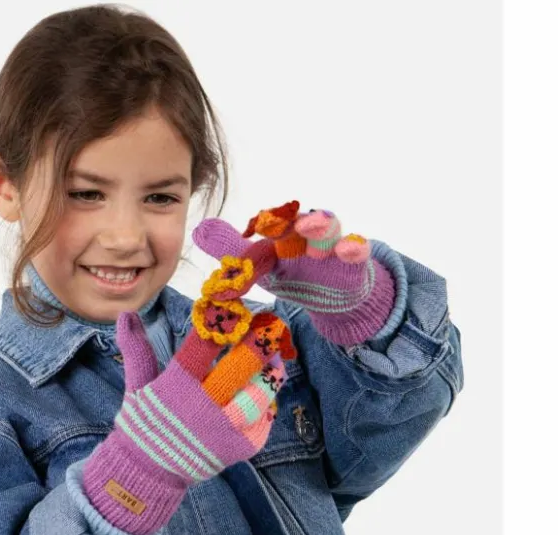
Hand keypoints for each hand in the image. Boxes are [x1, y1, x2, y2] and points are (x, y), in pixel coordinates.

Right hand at [82, 303, 293, 534]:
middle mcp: (202, 406)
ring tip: (274, 358)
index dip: (222, 322)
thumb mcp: (137, 386)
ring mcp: (224, 429)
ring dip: (271, 372)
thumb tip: (126, 314)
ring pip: (260, 393)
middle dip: (260, 341)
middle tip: (270, 325)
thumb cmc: (145, 424)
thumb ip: (137, 350)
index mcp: (177, 385)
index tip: (235, 308)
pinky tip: (266, 392)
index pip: (203, 345)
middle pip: (240, 367)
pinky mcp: (240, 447)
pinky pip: (265, 419)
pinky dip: (268, 403)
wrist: (148, 473)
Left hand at [192, 203, 395, 345]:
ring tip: (309, 226)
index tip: (255, 226)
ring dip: (321, 225)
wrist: (336, 293)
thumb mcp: (263, 265)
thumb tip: (199, 229)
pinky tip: (349, 249)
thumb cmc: (296, 271)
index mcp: (284, 233)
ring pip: (329, 228)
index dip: (266, 223)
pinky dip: (355, 247)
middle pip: (300, 219)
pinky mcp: (354, 261)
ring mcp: (332, 245)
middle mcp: (308, 232)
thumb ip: (234, 250)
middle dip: (290, 218)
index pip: (273, 224)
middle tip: (277, 221)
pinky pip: (358, 250)